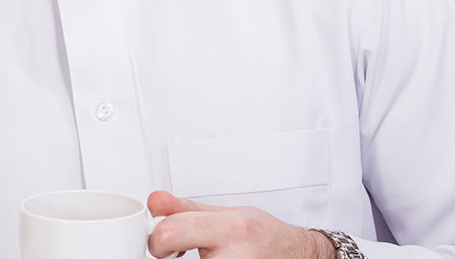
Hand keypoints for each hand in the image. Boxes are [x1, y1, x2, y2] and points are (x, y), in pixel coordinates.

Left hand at [146, 190, 333, 258]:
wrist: (300, 256)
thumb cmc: (266, 237)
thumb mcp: (229, 214)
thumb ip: (186, 210)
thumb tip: (154, 202)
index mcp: (230, 229)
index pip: (170, 233)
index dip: (157, 237)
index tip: (159, 239)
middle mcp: (235, 257)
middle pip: (174, 257)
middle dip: (167, 253)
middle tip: (178, 251)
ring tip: (209, 256)